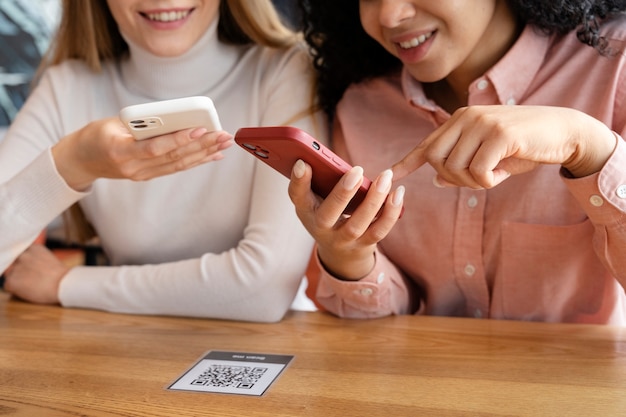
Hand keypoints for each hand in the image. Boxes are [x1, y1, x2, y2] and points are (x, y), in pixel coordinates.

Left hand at [3, 244, 68, 304]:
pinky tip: (29, 290)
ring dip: (18, 280)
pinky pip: (8, 286)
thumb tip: (28, 266)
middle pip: (14, 264)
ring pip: (10, 275)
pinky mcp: (11, 280)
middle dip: (21, 270)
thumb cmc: (60, 276)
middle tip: (33, 278)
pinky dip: (16, 290)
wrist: (63, 285)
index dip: (26, 263)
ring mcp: (16, 267)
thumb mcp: (49, 259)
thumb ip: (36, 258)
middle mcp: (22, 255)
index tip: (33, 269)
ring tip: (32, 285)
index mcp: (33, 248)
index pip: (21, 255)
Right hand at [52, 117, 233, 190]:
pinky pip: (176, 168)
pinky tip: (212, 154)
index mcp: (120, 151)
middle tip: (223, 135)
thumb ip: (142, 122)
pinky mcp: (148, 176)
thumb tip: (176, 117)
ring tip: (224, 144)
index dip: (179, 139)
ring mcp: (142, 175)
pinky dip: (196, 160)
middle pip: (174, 157)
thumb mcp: (113, 123)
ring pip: (179, 164)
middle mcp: (133, 168)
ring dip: (204, 154)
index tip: (200, 129)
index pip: (156, 147)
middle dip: (202, 145)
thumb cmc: (97, 135)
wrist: (81, 160)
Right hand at [288, 159, 403, 279]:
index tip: (303, 163)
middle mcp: (321, 228)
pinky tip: (397, 193)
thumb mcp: (315, 200)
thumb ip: (319, 180)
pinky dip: (390, 212)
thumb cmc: (327, 213)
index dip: (299, 181)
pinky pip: (379, 230)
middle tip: (357, 170)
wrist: (340, 253)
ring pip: (358, 224)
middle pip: (329, 214)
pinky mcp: (364, 245)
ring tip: (385, 177)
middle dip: (342, 193)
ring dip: (373, 200)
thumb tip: (322, 157)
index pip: (297, 197)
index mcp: (306, 211)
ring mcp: (343, 240)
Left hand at [392, 105, 616, 187]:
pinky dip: (488, 181)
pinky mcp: (499, 134)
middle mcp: (466, 117)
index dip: (407, 162)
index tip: (389, 175)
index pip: (427, 144)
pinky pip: (477, 172)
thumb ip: (462, 166)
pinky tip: (503, 173)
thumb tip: (435, 180)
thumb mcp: (490, 158)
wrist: (564, 132)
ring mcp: (482, 123)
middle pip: (436, 160)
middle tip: (478, 181)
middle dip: (453, 179)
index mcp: (460, 120)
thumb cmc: (524, 146)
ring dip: (473, 183)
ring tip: (495, 175)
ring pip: (456, 168)